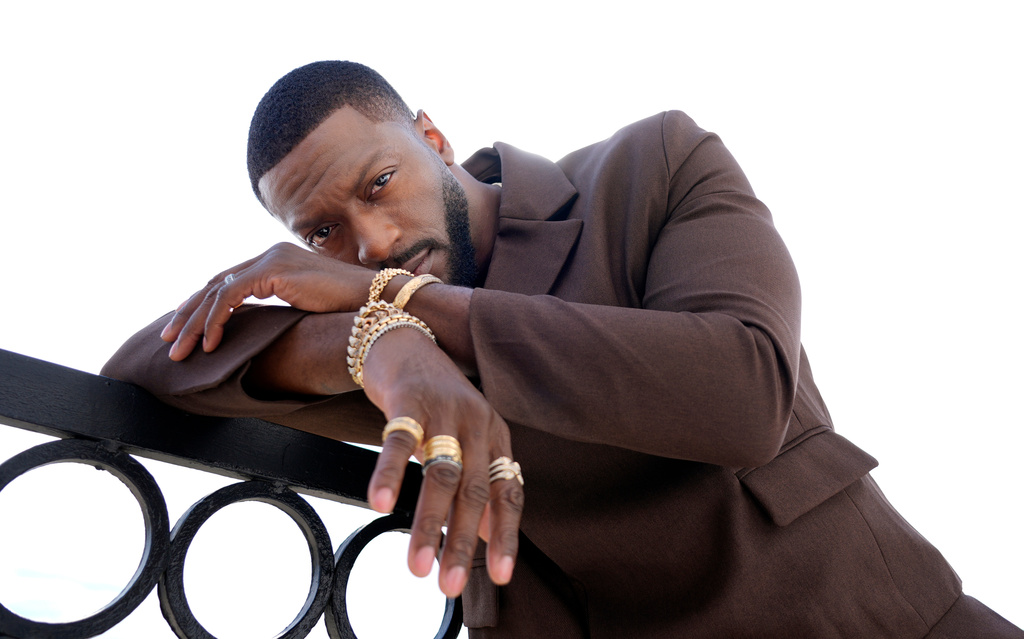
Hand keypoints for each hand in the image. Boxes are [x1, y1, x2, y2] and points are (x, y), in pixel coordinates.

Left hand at [161, 242, 374, 359]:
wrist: (378, 298)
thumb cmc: (352, 308)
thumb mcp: (309, 307)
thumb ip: (284, 309)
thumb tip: (268, 331)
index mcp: (278, 259)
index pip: (230, 280)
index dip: (205, 305)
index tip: (188, 329)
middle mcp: (270, 254)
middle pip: (215, 283)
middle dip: (188, 313)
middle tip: (169, 338)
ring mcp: (271, 259)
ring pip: (216, 291)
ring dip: (194, 323)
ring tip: (180, 350)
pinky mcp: (273, 271)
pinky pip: (229, 297)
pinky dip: (215, 321)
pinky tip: (210, 344)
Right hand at [362, 328, 523, 597]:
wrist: (406, 342)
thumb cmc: (436, 401)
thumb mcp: (466, 439)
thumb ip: (477, 484)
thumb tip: (487, 535)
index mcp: (495, 437)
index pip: (507, 493)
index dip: (505, 535)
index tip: (500, 577)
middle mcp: (477, 424)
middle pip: (474, 492)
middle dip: (462, 542)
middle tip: (450, 585)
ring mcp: (445, 410)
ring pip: (441, 474)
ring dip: (429, 523)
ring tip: (418, 565)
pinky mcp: (410, 399)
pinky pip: (400, 441)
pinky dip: (391, 475)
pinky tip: (382, 506)